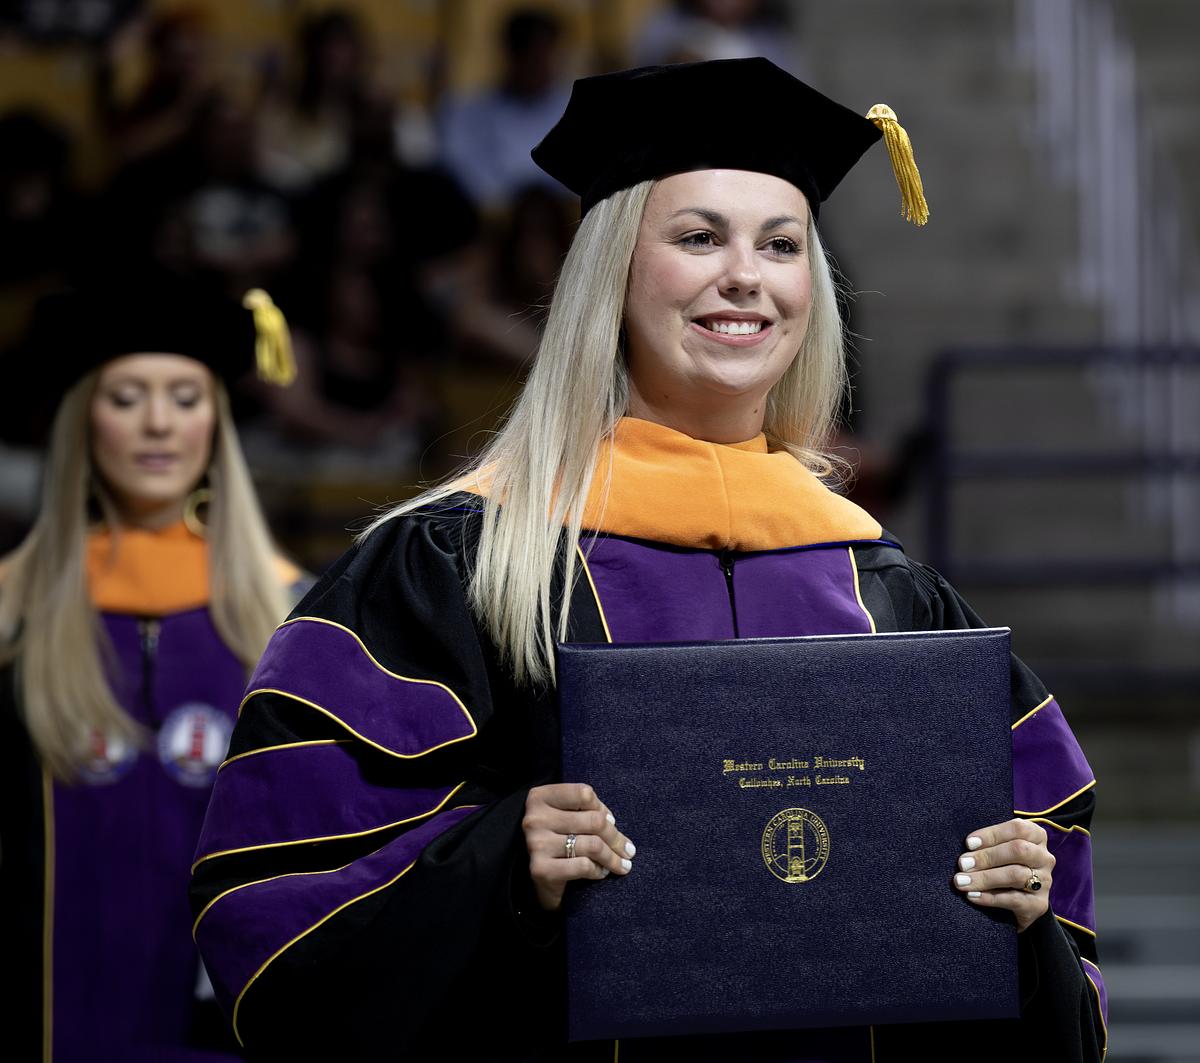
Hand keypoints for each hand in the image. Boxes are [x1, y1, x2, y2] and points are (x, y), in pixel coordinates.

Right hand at [523, 783, 635, 910]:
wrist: (537, 877)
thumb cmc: (558, 839)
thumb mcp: (568, 816)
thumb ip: (587, 811)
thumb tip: (612, 823)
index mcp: (540, 797)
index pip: (584, 794)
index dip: (602, 808)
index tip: (611, 822)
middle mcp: (535, 818)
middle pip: (594, 821)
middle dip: (616, 838)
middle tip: (629, 851)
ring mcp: (536, 844)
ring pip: (592, 845)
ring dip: (613, 858)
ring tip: (622, 864)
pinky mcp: (541, 869)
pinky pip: (583, 866)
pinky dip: (598, 871)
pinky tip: (601, 873)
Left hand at [952, 818, 1052, 931]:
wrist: (1020, 901)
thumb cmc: (1003, 864)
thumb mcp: (999, 848)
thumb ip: (988, 843)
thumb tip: (965, 848)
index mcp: (1036, 836)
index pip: (1018, 828)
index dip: (992, 834)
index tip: (968, 843)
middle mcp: (1044, 857)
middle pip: (1019, 850)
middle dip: (986, 856)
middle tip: (962, 864)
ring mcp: (1044, 881)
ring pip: (1016, 875)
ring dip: (984, 878)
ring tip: (961, 881)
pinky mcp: (1038, 904)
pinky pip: (1014, 899)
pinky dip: (990, 897)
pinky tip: (972, 896)